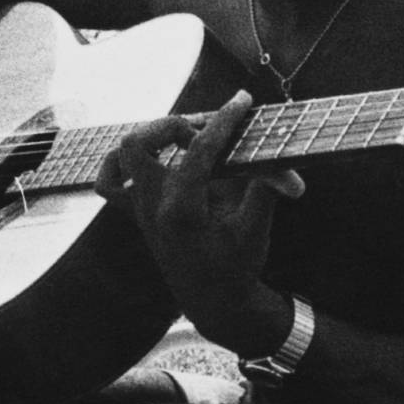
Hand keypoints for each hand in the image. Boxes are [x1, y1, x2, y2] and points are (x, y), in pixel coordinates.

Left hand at [93, 91, 303, 354]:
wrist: (214, 302)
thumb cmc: (237, 267)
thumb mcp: (256, 231)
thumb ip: (267, 193)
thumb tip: (292, 174)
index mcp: (181, 211)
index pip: (197, 151)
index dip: (222, 121)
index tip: (242, 100)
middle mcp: (152, 208)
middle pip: (140, 144)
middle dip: (172, 124)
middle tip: (206, 127)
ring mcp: (140, 211)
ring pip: (122, 157)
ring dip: (151, 137)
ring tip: (184, 138)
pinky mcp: (137, 215)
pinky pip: (110, 184)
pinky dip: (122, 163)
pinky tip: (153, 157)